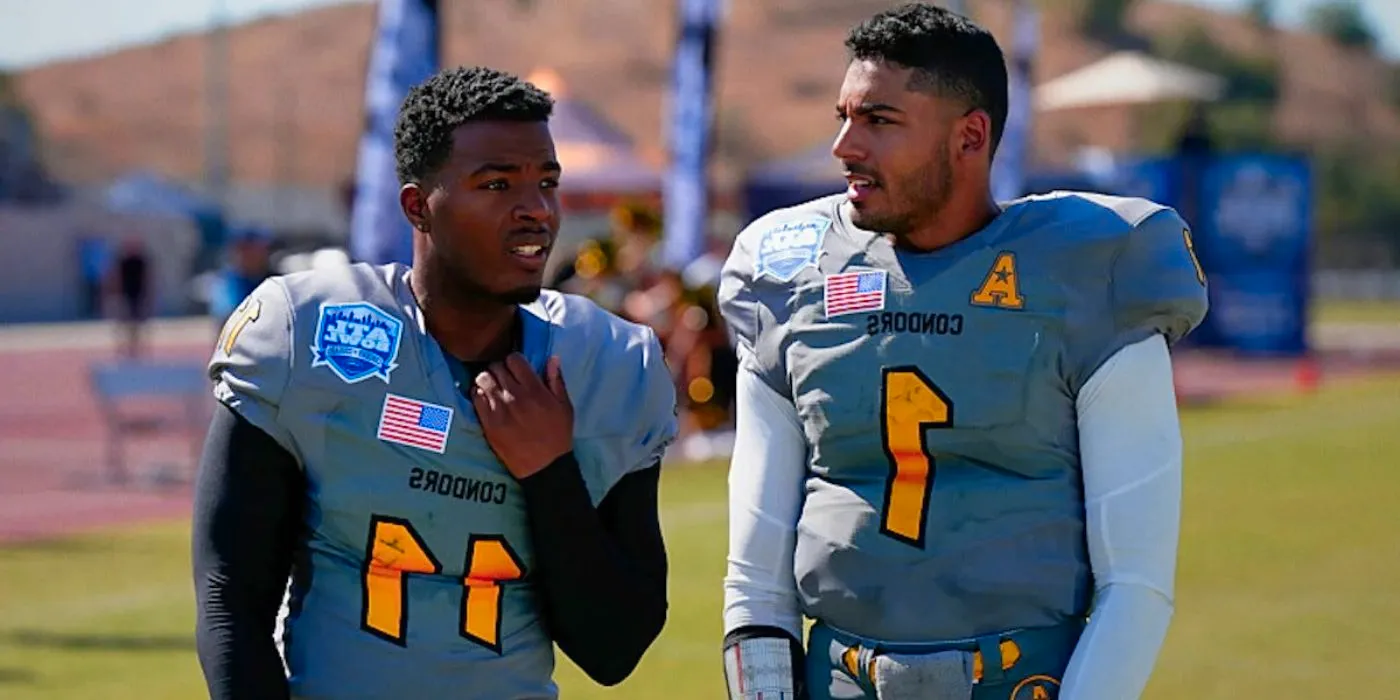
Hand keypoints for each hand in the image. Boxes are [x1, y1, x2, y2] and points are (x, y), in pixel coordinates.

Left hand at [471, 354, 573, 479]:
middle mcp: (515, 396)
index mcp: (535, 390)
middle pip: (496, 366)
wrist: (544, 466)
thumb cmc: (557, 434)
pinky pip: (475, 398)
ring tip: (493, 388)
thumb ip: (556, 380)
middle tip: (504, 379)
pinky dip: (479, 394)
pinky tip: (486, 400)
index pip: (514, 359)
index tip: (516, 369)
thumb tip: (552, 357)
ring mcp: (499, 410)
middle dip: (500, 369)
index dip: (514, 361)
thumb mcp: (564, 406)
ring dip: (487, 380)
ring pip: (482, 379)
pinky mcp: (488, 423)